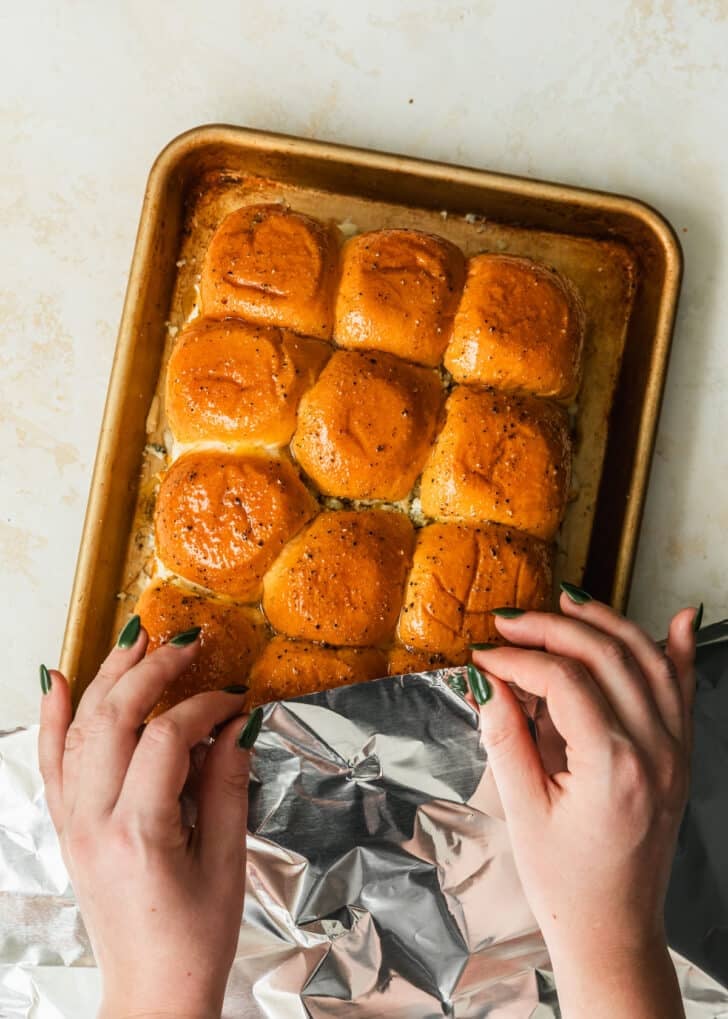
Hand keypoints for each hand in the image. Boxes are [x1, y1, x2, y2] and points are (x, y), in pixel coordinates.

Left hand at [38, 619, 256, 1018]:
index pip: (167, 739)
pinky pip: (52, 763)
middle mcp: (94, 822)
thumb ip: (227, 784)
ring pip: (80, 731)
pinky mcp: (68, 828)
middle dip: (152, 672)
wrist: (151, 993)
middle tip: (187, 642)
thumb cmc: (196, 939)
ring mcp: (74, 824)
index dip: (204, 707)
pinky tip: (59, 680)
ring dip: (108, 678)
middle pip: (115, 720)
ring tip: (136, 640)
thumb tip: (237, 723)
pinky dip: (54, 718)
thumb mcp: (227, 861)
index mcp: (140, 833)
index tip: (236, 698)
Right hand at [470, 594, 696, 1018]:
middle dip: (552, 628)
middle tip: (509, 623)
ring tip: (565, 601)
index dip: (517, 659)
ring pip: (648, 658)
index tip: (483, 657)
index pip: (563, 681)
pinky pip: (683, 688)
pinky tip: (679, 617)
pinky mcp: (680, 755)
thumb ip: (504, 737)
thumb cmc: (564, 881)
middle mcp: (655, 750)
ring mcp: (675, 751)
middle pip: (606, 656)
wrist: (613, 928)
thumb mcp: (521, 810)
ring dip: (606, 622)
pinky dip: (677, 649)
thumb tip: (486, 681)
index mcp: (613, 766)